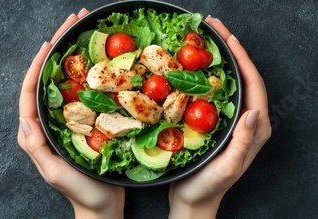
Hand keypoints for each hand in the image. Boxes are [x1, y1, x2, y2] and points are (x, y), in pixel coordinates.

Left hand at [17, 9, 124, 218]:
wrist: (102, 207)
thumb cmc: (81, 193)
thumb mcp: (54, 172)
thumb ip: (36, 146)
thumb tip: (23, 116)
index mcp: (35, 131)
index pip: (30, 90)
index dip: (37, 64)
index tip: (49, 42)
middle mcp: (46, 122)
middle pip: (47, 78)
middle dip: (56, 49)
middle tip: (72, 23)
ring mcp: (64, 121)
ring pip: (64, 81)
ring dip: (72, 56)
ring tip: (84, 32)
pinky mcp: (81, 123)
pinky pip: (81, 92)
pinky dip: (88, 73)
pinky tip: (99, 60)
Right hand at [168, 16, 271, 217]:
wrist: (192, 201)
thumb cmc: (208, 187)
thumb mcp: (227, 167)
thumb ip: (243, 141)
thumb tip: (253, 111)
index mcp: (255, 128)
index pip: (254, 85)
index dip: (242, 59)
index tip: (228, 38)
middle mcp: (246, 120)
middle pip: (242, 77)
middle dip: (230, 50)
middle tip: (212, 29)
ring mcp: (230, 121)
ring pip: (227, 82)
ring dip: (217, 59)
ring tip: (202, 41)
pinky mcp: (215, 123)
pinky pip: (212, 92)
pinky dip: (203, 75)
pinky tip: (189, 68)